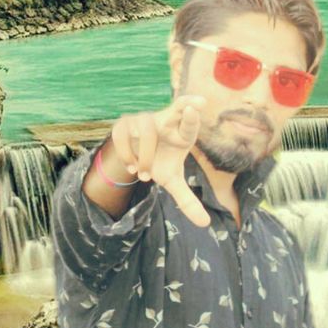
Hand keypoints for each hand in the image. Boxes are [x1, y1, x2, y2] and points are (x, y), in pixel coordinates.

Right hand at [111, 95, 210, 227]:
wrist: (132, 156)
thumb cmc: (159, 162)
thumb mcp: (172, 180)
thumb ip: (187, 199)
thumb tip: (205, 224)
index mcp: (181, 133)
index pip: (190, 121)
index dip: (194, 115)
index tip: (200, 106)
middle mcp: (165, 121)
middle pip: (177, 106)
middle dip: (186, 104)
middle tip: (196, 105)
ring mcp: (143, 120)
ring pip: (146, 133)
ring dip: (145, 157)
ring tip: (143, 174)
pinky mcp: (123, 123)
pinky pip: (123, 137)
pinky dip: (127, 155)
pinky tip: (132, 168)